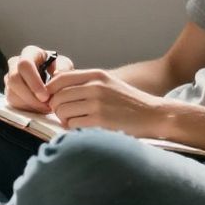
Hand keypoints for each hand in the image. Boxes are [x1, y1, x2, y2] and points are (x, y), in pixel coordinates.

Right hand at [3, 45, 75, 113]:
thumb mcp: (65, 66)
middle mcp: (15, 63)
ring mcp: (9, 78)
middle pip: (14, 80)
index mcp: (30, 53)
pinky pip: (13, 102)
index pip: (25, 65)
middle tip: (46, 106)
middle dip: (30, 96)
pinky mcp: (9, 91)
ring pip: (12, 93)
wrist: (54, 80)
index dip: (33, 82)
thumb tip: (56, 74)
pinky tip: (40, 108)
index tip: (46, 96)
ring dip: (30, 104)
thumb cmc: (59, 70)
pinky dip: (27, 108)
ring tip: (46, 108)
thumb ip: (63, 68)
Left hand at [45, 69, 169, 138]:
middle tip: (65, 114)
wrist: (153, 115)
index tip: (53, 100)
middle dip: (56, 108)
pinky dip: (73, 128)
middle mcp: (95, 86)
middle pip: (57, 96)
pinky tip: (83, 128)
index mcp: (96, 75)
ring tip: (74, 121)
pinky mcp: (100, 121)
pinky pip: (72, 124)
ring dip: (64, 119)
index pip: (59, 78)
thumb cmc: (129, 103)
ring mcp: (97, 103)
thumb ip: (85, 83)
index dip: (50, 91)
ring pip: (62, 111)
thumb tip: (55, 90)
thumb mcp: (108, 84)